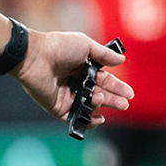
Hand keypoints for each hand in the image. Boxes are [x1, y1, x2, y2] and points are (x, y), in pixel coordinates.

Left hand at [16, 28, 132, 125]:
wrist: (35, 57)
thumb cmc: (59, 47)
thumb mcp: (86, 45)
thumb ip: (104, 55)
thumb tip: (122, 60)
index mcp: (83, 68)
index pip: (104, 80)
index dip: (117, 87)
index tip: (129, 94)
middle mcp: (76, 83)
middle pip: (99, 94)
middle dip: (113, 99)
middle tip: (124, 104)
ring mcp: (67, 96)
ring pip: (89, 106)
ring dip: (100, 104)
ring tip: (101, 99)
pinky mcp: (58, 107)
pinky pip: (75, 117)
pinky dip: (87, 120)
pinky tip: (98, 118)